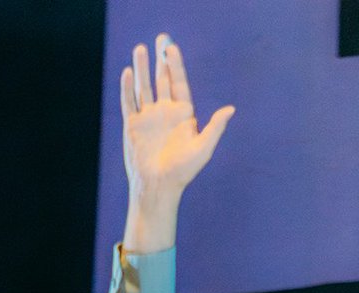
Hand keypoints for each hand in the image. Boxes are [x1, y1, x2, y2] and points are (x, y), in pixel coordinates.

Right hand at [120, 33, 234, 252]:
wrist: (158, 186)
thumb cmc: (183, 171)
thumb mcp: (203, 148)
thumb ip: (215, 127)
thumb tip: (231, 109)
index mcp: (183, 116)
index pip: (179, 84)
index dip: (176, 66)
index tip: (172, 49)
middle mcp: (165, 113)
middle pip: (162, 80)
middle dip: (161, 60)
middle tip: (161, 39)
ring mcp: (148, 118)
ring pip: (144, 87)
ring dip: (143, 68)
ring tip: (141, 48)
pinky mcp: (132, 125)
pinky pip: (129, 101)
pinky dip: (128, 87)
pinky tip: (129, 72)